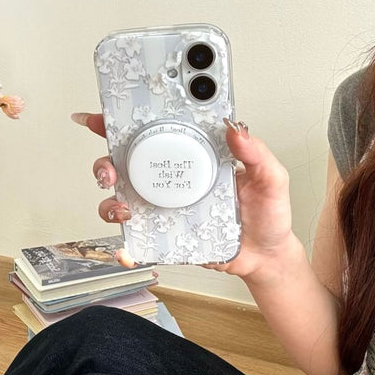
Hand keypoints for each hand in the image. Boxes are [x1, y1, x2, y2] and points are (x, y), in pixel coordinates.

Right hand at [71, 112, 293, 278]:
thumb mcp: (271, 179)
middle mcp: (175, 181)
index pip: (157, 133)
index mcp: (195, 158)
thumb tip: (235, 130)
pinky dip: (127, 246)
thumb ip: (257, 154)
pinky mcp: (168, 236)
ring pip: (124, 201)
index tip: (103, 117)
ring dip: (110, 203)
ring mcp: (168, 209)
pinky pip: (140, 240)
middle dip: (105, 164)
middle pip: (127, 166)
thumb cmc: (268, 217)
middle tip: (110, 170)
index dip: (125, 124)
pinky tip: (127, 249)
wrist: (265, 256)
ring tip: (123, 210)